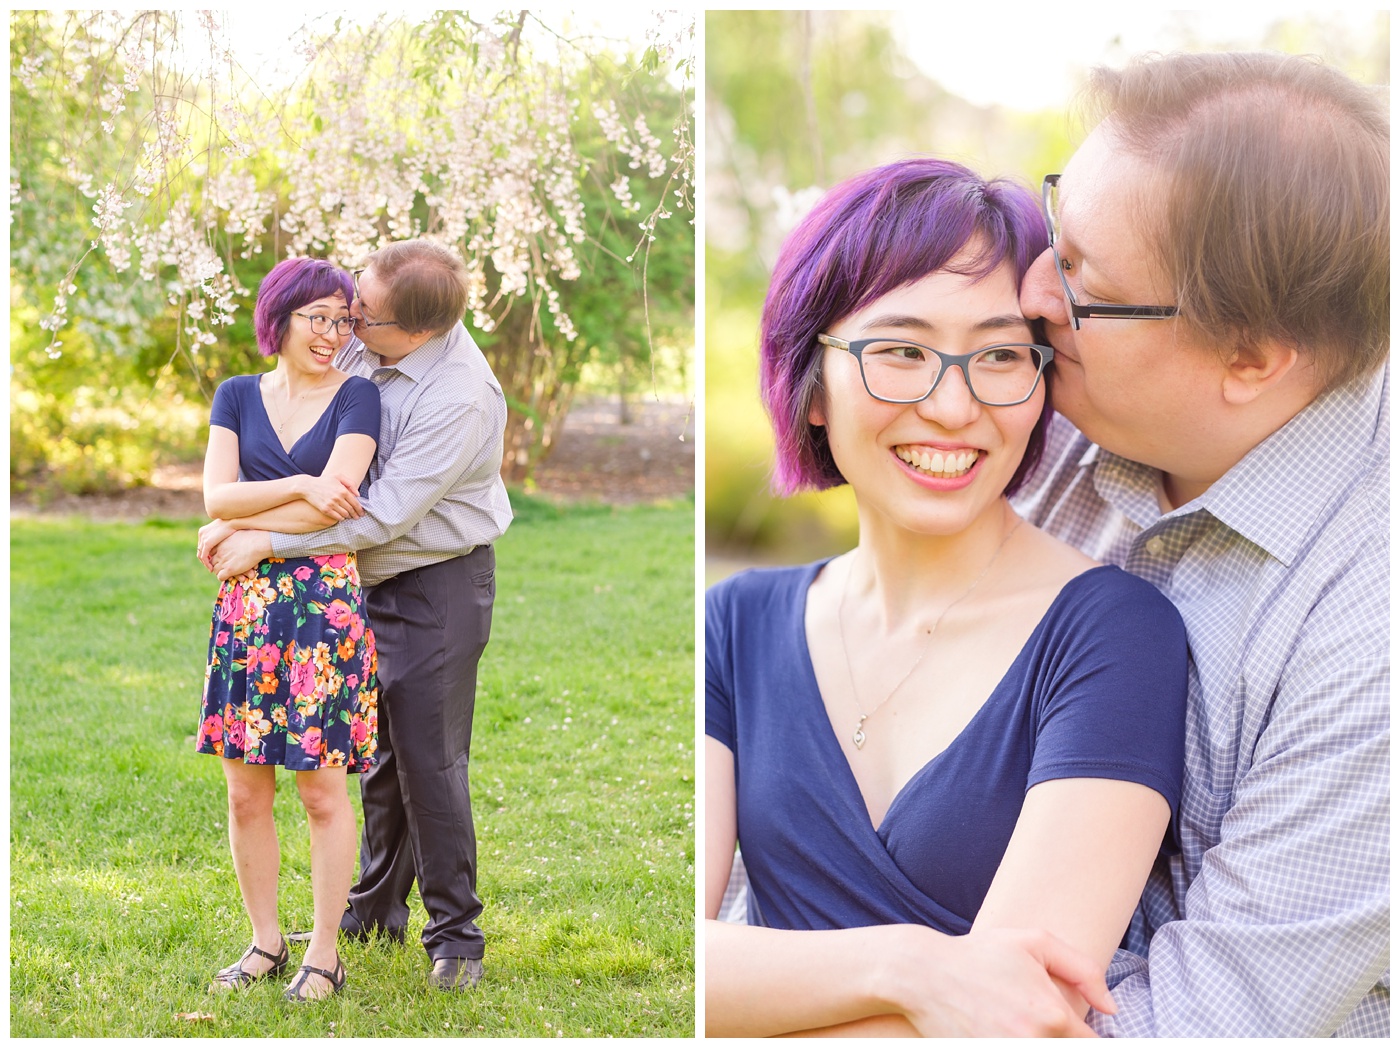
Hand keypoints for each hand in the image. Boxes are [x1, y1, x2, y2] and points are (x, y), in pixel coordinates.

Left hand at [197, 519, 235, 570]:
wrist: (237, 521)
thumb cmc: (236, 526)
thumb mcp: (225, 531)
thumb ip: (222, 537)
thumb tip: (224, 543)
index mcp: (204, 530)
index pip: (203, 545)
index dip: (207, 554)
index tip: (213, 561)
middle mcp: (202, 534)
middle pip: (200, 550)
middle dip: (205, 560)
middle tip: (211, 567)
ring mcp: (204, 537)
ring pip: (200, 554)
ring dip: (205, 563)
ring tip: (211, 569)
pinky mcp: (207, 542)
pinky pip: (204, 555)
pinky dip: (206, 563)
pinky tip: (211, 568)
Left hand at [209, 530, 272, 580]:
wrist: (259, 543)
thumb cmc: (253, 536)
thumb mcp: (238, 533)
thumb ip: (232, 538)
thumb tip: (235, 538)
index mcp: (220, 543)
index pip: (212, 553)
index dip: (218, 557)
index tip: (225, 559)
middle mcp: (219, 552)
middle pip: (212, 562)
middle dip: (219, 566)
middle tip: (228, 567)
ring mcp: (223, 561)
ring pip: (215, 570)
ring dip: (223, 572)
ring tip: (232, 573)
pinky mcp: (229, 569)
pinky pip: (220, 577)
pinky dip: (225, 578)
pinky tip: (233, 576)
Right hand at [298, 473, 363, 520]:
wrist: (307, 486)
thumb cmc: (323, 481)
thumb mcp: (338, 477)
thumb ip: (350, 483)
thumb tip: (358, 494)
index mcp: (343, 490)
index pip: (355, 503)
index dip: (360, 509)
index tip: (361, 512)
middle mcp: (338, 498)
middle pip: (351, 509)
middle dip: (355, 514)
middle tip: (357, 517)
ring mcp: (331, 504)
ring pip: (345, 514)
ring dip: (348, 516)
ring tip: (350, 517)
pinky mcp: (325, 509)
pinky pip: (337, 517)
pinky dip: (341, 518)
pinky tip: (342, 517)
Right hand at [893, 926, 1112, 1036]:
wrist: (922, 974)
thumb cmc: (980, 955)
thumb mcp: (1035, 943)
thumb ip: (1083, 970)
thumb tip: (1111, 1009)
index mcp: (1053, 1015)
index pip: (1093, 1045)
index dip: (1093, 1038)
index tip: (1081, 1030)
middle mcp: (1033, 1042)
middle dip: (1064, 1039)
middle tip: (1044, 1021)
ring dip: (1042, 1042)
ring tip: (1020, 1022)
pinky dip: (1014, 1045)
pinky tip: (1004, 1029)